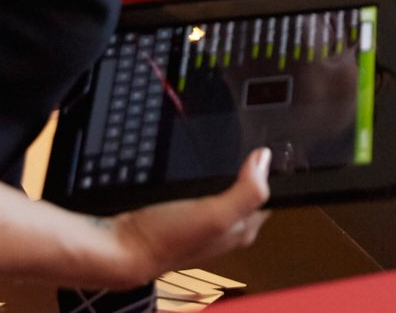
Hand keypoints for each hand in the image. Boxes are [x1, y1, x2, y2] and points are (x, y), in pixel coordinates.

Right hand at [103, 147, 270, 287]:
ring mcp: (203, 224)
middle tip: (249, 146)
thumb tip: (264, 160)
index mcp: (241, 230)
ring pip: (225, 194)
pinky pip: (203, 195)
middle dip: (251, 173)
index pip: (269, 199)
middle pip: (249, 197)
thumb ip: (246, 192)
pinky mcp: (183, 218)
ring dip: (227, 175)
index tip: (271, 150)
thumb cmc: (167, 239)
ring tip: (228, 153)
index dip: (271, 175)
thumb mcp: (215, 215)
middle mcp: (225, 230)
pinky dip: (205, 182)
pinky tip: (199, 173)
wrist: (124, 248)